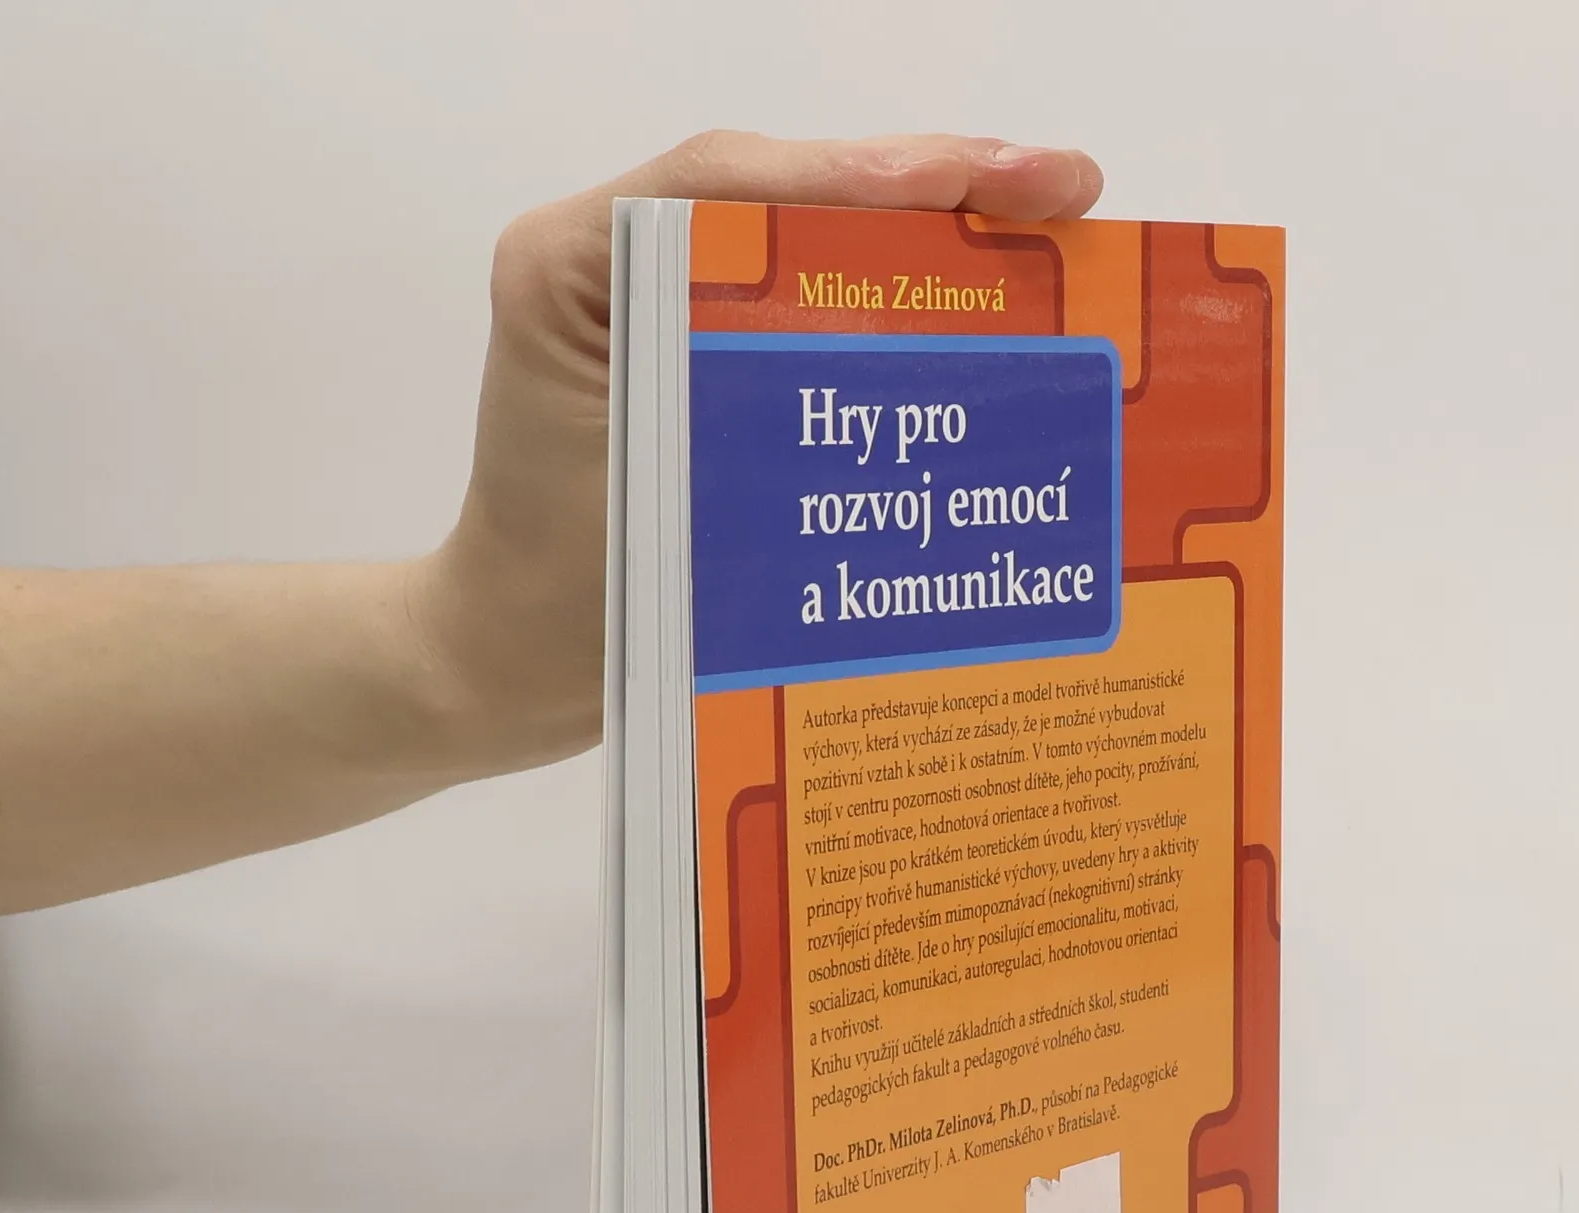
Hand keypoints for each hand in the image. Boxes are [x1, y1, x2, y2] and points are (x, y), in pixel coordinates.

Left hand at [416, 132, 1104, 774]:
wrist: (509, 669)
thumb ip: (744, 435)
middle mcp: (619, 269)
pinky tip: (993, 313)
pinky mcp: (702, 362)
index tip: (994, 183)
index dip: (872, 177)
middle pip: (792, 198)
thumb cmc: (558, 606)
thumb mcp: (651, 517)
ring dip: (936, 239)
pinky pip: (811, 313)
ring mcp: (663, 313)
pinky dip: (903, 311)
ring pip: (814, 245)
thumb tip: (913, 380)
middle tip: (1069, 193)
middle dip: (936, 186)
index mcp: (576, 270)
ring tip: (1054, 228)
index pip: (734, 188)